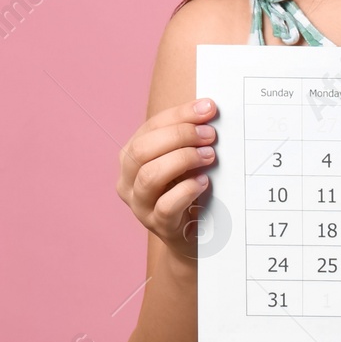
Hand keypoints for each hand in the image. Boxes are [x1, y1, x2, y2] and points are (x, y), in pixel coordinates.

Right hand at [117, 98, 219, 265]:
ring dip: (182, 160)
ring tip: (210, 156)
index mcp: (132, 157)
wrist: (195, 233)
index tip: (209, 108)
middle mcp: (128, 180)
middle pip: (141, 150)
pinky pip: (165, 206)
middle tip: (210, 135)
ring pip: (148, 176)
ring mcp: (140, 205)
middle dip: (179, 136)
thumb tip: (209, 109)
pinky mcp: (158, 225)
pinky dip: (186, 190)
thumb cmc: (191, 188)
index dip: (179, 115)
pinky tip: (204, 182)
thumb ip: (191, 137)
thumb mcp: (187, 160)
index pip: (150, 128)